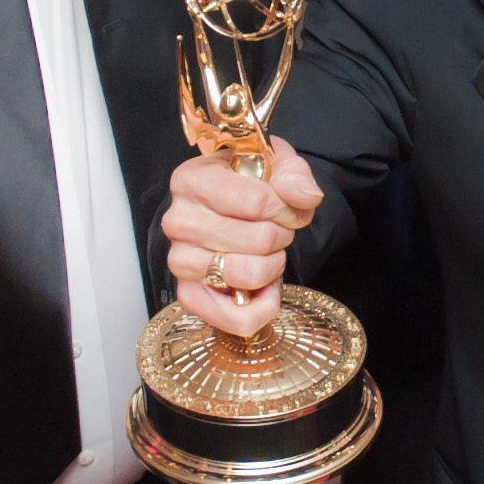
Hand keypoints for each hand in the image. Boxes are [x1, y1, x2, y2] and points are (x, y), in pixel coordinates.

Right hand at [160, 135, 319, 340]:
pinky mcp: (188, 295)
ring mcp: (180, 260)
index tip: (285, 208)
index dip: (287, 209)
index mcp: (192, 181)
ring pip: (250, 275)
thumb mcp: (275, 164)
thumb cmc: (248, 185)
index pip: (257, 201)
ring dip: (273, 266)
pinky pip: (236, 319)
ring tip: (265, 253)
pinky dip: (263, 308)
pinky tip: (264, 286)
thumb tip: (305, 197)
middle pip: (259, 240)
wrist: (227, 208)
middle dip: (282, 236)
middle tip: (275, 230)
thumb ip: (294, 174)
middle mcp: (178, 221)